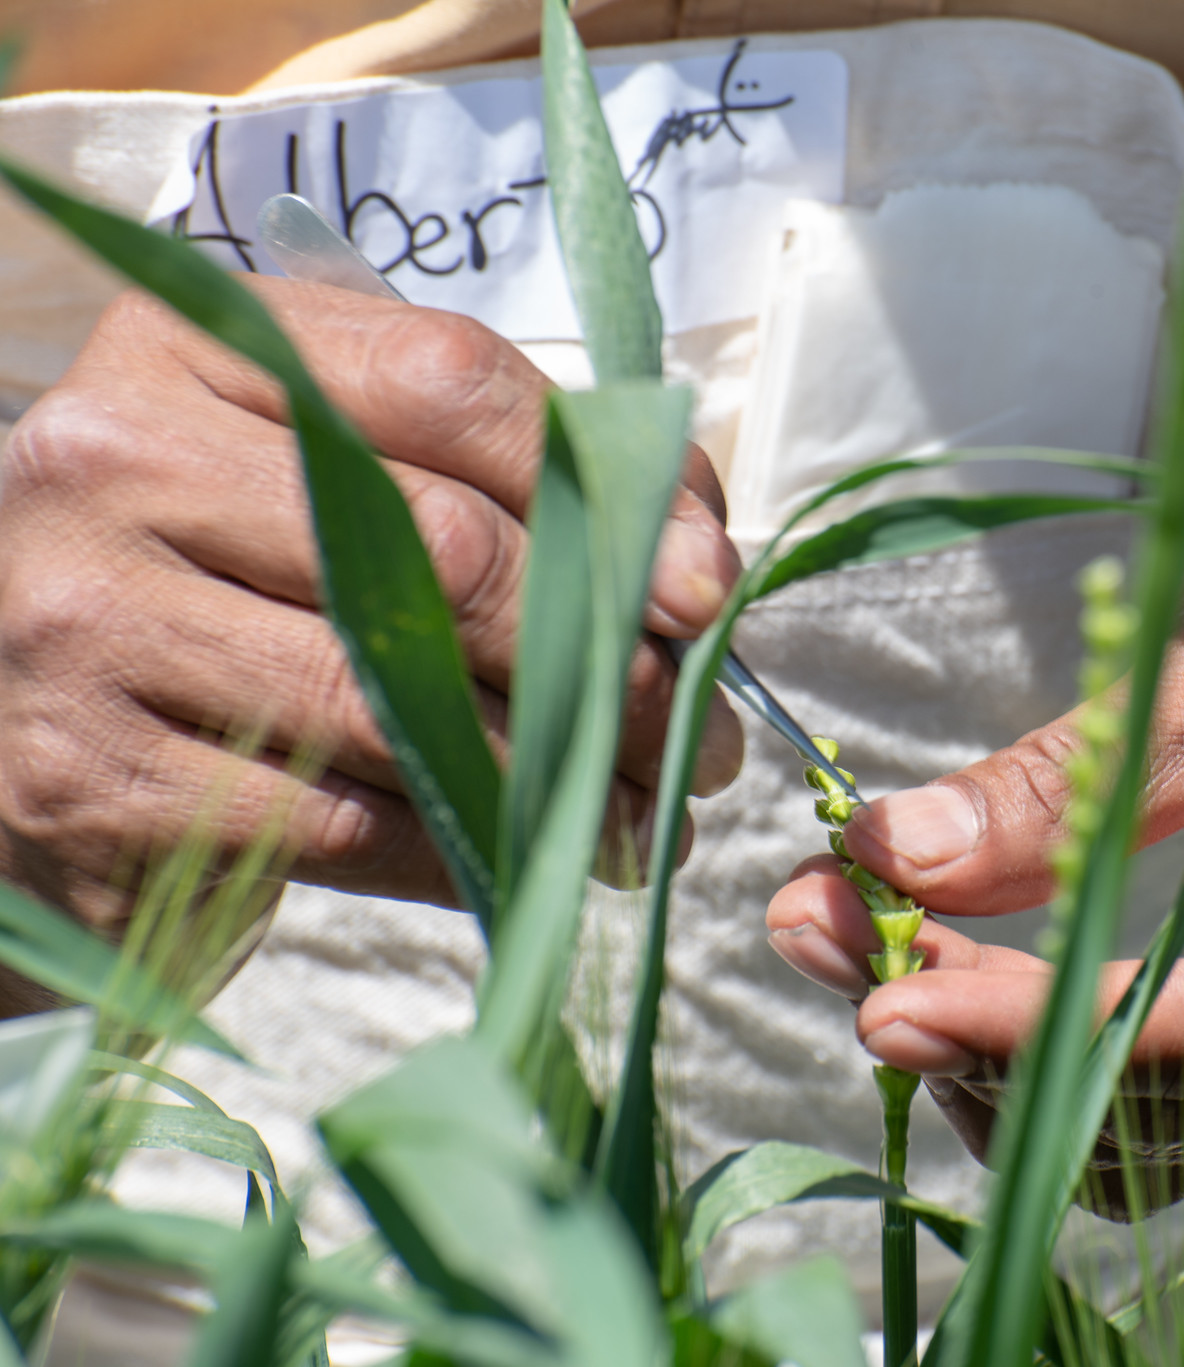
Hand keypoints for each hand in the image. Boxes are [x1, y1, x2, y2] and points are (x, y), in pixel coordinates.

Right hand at [0, 280, 742, 1003]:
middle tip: (700, 731)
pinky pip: (348, 824)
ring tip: (651, 807)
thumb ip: (504, 472)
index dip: (610, 488)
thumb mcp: (329, 473)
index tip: (709, 588)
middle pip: (447, 551)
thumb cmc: (215, 580)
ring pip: (405, 703)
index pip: (449, 378)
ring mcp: (88, 621)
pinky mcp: (93, 780)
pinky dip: (475, 845)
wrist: (1, 722)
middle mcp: (119, 458)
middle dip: (611, 658)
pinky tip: (546, 854)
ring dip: (567, 772)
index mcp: (198, 345)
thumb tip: (699, 554)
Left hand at [767, 350, 1183, 1102]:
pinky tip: (928, 930)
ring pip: (1129, 1095)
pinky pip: (1134, 1035)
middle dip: (971, 1038)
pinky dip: (1022, 999)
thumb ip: (1069, 784)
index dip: (1033, 1030)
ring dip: (977, 1029)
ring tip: (844, 926)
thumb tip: (887, 853)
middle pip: (1148, 1102)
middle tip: (820, 935)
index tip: (886, 999)